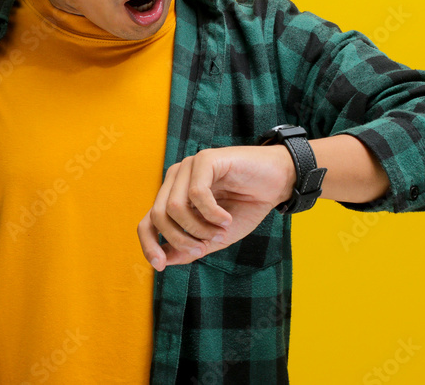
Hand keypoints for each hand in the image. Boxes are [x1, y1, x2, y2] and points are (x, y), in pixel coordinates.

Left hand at [137, 146, 295, 271]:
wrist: (277, 182)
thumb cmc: (246, 206)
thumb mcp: (215, 237)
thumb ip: (189, 248)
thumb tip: (163, 261)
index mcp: (174, 195)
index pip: (147, 222)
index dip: (148, 245)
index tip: (159, 266)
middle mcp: (176, 179)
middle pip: (158, 216)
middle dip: (181, 239)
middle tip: (205, 247)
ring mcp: (188, 166)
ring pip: (174, 207)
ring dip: (199, 228)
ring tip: (221, 230)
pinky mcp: (205, 159)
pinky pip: (196, 194)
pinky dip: (212, 213)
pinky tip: (226, 218)